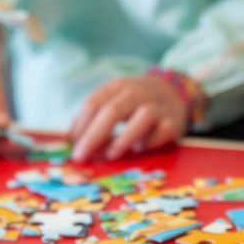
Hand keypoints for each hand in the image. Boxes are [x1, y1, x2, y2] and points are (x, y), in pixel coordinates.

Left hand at [69, 75, 187, 161]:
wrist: (174, 92)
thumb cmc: (135, 102)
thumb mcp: (114, 100)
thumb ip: (94, 117)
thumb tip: (70, 139)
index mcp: (118, 86)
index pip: (94, 103)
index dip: (80, 125)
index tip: (71, 145)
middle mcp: (138, 93)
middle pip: (113, 111)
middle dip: (94, 136)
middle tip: (81, 156)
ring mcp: (158, 106)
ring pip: (142, 117)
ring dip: (124, 137)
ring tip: (111, 154)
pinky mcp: (173, 122)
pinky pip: (162, 131)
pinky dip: (149, 141)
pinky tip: (138, 149)